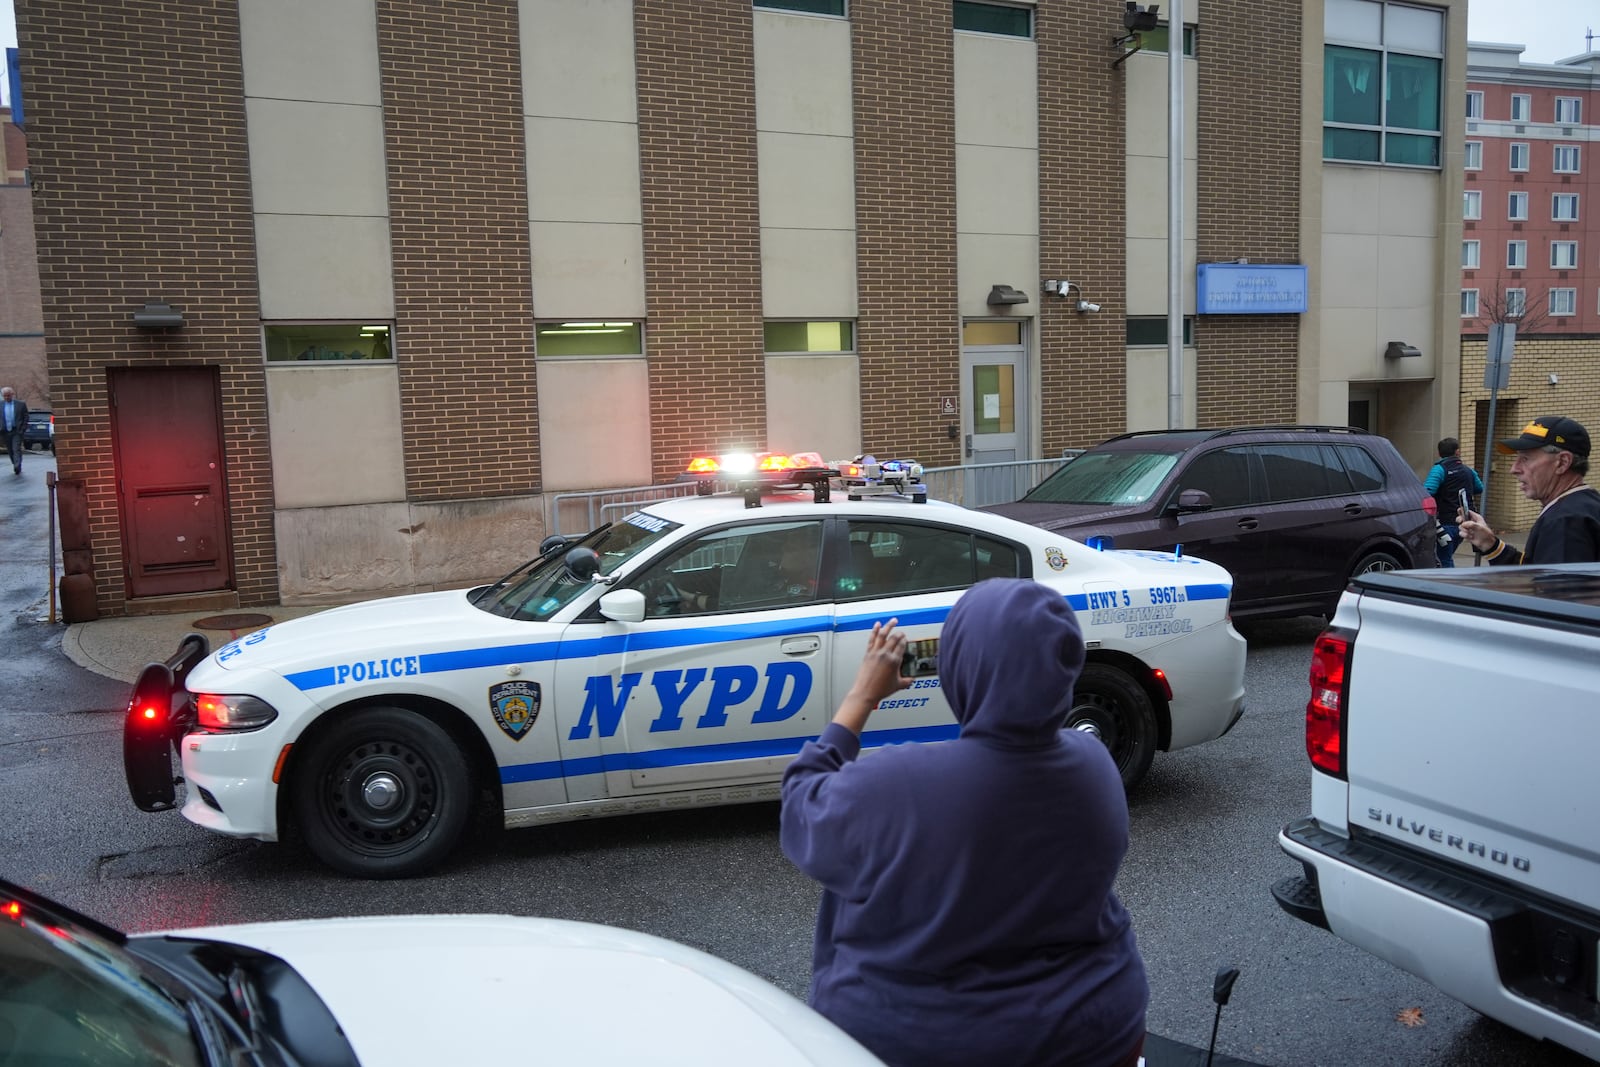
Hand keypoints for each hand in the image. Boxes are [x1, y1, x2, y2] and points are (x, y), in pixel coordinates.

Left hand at [832, 619, 910, 735]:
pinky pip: (872, 639)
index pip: (902, 646)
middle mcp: (885, 654)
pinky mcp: (868, 654)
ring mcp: (875, 653)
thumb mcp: (898, 685)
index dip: (905, 641)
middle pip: (894, 638)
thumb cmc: (880, 690)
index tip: (906, 639)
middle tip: (902, 632)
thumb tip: (911, 680)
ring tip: (893, 621)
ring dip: (889, 626)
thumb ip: (906, 681)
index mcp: (894, 661)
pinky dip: (875, 630)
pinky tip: (877, 625)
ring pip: (883, 634)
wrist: (865, 692)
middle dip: (900, 634)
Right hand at [1458, 509, 1495, 551]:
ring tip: (1470, 533)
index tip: (1459, 510)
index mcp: (1476, 518)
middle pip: (1461, 518)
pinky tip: (1470, 536)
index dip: (1463, 510)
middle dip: (1460, 521)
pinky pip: (1461, 533)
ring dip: (1465, 531)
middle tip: (1461, 522)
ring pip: (1460, 526)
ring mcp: (1468, 528)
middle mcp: (1471, 522)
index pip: (1467, 512)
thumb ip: (1471, 524)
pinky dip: (1465, 535)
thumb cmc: (1487, 535)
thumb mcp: (1480, 527)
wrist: (1487, 544)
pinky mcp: (1466, 534)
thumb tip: (1463, 524)